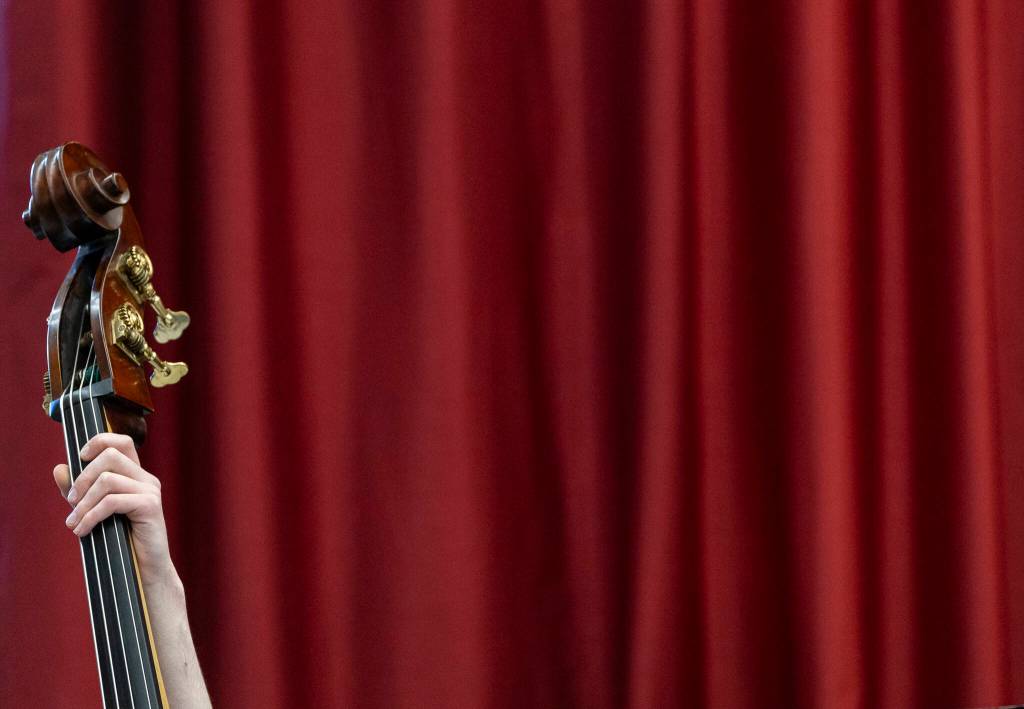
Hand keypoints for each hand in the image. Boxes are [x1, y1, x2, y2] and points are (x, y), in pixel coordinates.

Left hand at [54, 433, 173, 585]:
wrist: (143, 571)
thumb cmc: (120, 541)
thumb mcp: (93, 511)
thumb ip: (78, 491)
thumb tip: (59, 468)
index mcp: (136, 475)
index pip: (121, 442)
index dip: (99, 441)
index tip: (80, 458)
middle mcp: (146, 478)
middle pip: (110, 456)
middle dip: (82, 478)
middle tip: (71, 501)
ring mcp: (150, 491)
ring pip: (107, 480)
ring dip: (83, 503)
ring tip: (73, 522)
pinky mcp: (150, 506)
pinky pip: (111, 502)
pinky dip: (90, 516)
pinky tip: (82, 531)